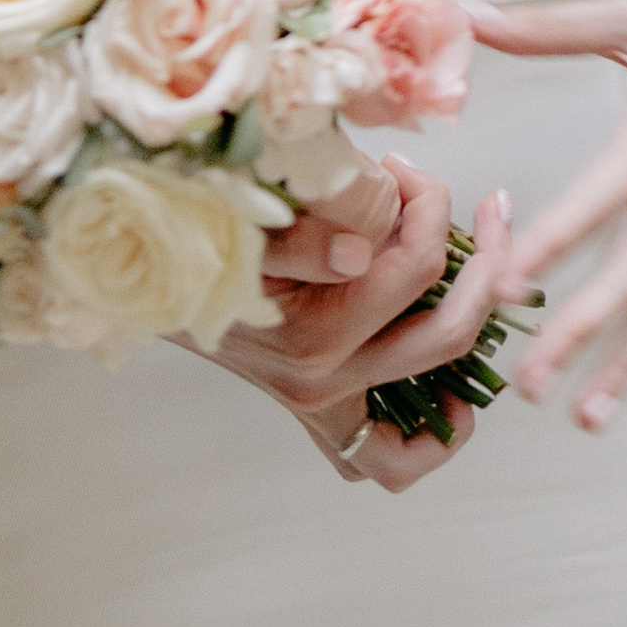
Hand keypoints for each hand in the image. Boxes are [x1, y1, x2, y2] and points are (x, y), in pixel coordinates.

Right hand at [200, 157, 515, 492]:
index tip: (403, 166)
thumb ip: (308, 225)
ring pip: (426, 423)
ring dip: (471, 351)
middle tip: (484, 213)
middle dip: (486, 264)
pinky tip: (449, 393)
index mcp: (311, 332)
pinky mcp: (315, 414)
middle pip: (450, 336)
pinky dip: (427, 437)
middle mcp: (321, 382)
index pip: (418, 265)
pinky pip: (384, 459)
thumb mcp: (245, 207)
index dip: (430, 202)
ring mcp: (318, 407)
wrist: (140, 272)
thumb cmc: (194, 224)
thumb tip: (368, 239)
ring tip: (483, 291)